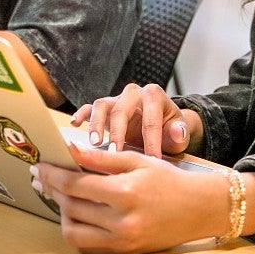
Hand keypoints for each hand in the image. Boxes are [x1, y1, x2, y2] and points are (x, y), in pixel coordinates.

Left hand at [33, 143, 225, 253]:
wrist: (199, 209)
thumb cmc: (168, 180)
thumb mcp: (136, 160)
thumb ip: (100, 158)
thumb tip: (69, 150)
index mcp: (126, 193)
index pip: (74, 185)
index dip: (52, 175)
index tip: (40, 166)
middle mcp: (122, 222)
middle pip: (70, 207)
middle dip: (53, 190)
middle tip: (45, 178)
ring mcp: (123, 242)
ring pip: (73, 232)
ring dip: (61, 213)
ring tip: (61, 196)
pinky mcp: (124, 253)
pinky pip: (88, 246)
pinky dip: (76, 230)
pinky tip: (77, 214)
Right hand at [69, 83, 192, 157]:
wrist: (162, 126)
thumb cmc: (169, 131)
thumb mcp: (179, 133)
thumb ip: (180, 133)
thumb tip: (176, 131)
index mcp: (154, 95)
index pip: (151, 119)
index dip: (151, 140)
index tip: (150, 160)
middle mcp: (133, 93)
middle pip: (122, 109)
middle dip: (118, 133)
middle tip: (116, 153)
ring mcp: (116, 99)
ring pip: (102, 105)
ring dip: (96, 124)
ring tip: (94, 143)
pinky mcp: (104, 107)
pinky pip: (89, 107)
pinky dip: (81, 114)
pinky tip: (74, 124)